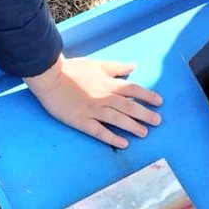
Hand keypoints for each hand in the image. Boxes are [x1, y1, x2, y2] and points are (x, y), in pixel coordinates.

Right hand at [24, 54, 162, 147]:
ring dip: (132, 126)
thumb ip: (116, 67)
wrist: (49, 76)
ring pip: (117, 119)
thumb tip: (134, 67)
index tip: (159, 102)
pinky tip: (123, 143)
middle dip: (145, 114)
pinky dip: (112, 137)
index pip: (133, 89)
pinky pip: (99, 131)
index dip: (147, 96)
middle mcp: (104, 97)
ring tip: (144, 133)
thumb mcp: (97, 64)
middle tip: (158, 121)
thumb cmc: (72, 69)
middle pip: (129, 106)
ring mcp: (93, 110)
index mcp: (108, 83)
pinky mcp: (81, 121)